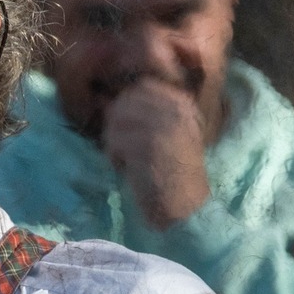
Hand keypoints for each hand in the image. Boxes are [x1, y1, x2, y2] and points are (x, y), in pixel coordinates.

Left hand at [101, 80, 211, 228]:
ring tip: (131, 161)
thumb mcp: (165, 134)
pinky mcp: (149, 143)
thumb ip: (144, 113)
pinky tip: (131, 171)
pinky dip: (115, 158)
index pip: (140, 87)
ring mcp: (164, 123)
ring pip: (115, 120)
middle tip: (129, 151)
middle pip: (123, 102)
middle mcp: (176, 107)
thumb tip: (107, 102)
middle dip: (117, 126)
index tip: (135, 134)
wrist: (185, 207)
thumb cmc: (169, 173)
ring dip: (115, 144)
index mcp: (182, 102)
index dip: (127, 109)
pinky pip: (114, 141)